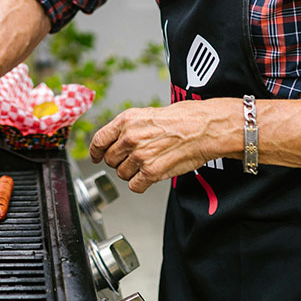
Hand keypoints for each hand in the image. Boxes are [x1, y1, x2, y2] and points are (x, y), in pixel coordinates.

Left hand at [89, 98, 242, 192]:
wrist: (204, 128)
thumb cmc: (183, 119)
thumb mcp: (147, 114)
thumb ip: (128, 128)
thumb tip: (114, 141)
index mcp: (126, 120)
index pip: (99, 140)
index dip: (95, 151)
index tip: (96, 156)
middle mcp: (129, 138)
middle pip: (109, 160)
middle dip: (119, 162)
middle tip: (134, 158)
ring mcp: (139, 156)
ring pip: (121, 174)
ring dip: (132, 172)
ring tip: (148, 163)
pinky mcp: (151, 172)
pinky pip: (134, 186)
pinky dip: (141, 184)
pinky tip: (151, 175)